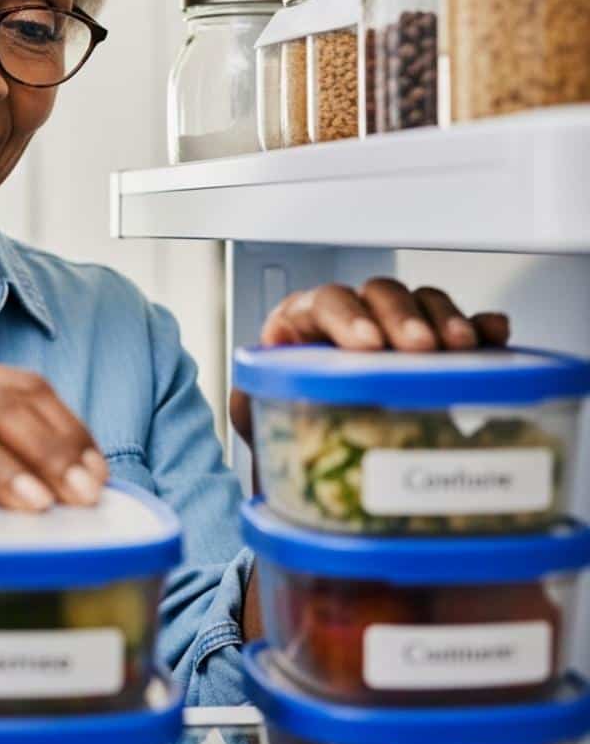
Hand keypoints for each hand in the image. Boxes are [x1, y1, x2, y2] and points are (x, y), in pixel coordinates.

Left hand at [229, 279, 509, 445]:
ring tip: (461, 347)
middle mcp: (351, 315)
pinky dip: (479, 327)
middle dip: (401, 317)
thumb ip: (249, 400)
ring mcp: (395, 326)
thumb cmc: (288, 417)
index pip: (324, 301)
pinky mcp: (433, 345)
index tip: (366, 344)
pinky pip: (460, 324)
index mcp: (303, 320)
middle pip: (378, 295)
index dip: (346, 317)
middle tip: (420, 347)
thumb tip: (249, 398)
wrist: (322, 448)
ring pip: (421, 301)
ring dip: (443, 318)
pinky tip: (493, 335)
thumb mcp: (259, 411)